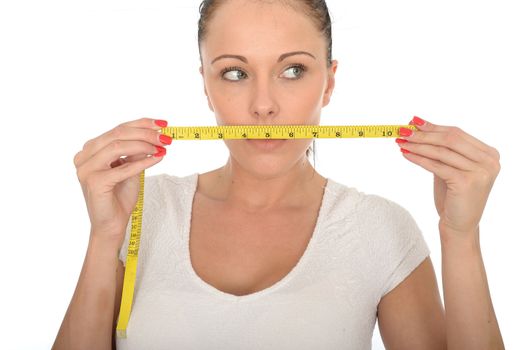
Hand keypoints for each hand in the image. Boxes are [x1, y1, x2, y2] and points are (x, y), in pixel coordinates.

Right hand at [73, 118, 170, 244]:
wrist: (112, 225)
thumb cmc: (119, 196)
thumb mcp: (130, 168)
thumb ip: (135, 151)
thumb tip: (153, 135)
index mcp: (90, 150)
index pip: (118, 129)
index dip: (141, 124)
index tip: (162, 124)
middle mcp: (84, 157)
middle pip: (118, 134)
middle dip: (146, 133)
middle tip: (166, 137)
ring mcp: (86, 169)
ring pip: (118, 146)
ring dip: (144, 145)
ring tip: (162, 148)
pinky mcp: (94, 181)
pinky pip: (123, 168)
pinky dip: (142, 162)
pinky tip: (157, 159)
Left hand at [395, 116, 500, 239]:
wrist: (459, 225)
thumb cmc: (453, 196)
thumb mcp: (450, 168)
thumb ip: (442, 149)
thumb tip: (417, 125)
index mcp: (489, 153)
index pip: (457, 133)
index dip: (433, 127)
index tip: (412, 121)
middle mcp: (489, 161)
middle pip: (450, 139)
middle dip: (424, 134)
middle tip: (403, 131)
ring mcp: (480, 171)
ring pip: (442, 151)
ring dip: (418, 145)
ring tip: (401, 142)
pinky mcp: (467, 182)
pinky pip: (437, 165)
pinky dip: (419, 158)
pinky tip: (406, 154)